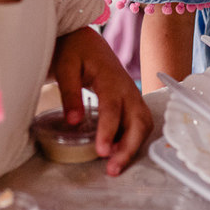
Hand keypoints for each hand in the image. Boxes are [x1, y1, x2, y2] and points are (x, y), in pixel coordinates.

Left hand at [51, 27, 152, 175]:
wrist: (86, 40)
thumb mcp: (66, 67)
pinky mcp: (131, 102)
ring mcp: (132, 95)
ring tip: (114, 166)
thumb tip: (74, 122)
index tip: (101, 151)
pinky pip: (139, 124)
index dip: (108, 131)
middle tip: (112, 169)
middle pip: (138, 121)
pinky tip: (117, 153)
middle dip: (129, 148)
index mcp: (111, 78)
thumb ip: (70, 93)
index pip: (112, 108)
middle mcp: (127, 89)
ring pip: (143, 124)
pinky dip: (133, 141)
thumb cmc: (75, 51)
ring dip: (133, 147)